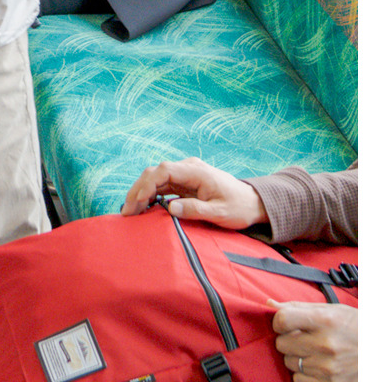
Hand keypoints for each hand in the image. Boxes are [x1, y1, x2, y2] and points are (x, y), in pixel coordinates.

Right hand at [120, 157, 267, 226]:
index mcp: (197, 171)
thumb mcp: (221, 213)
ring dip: (141, 193)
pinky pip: (161, 185)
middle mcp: (188, 168)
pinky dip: (149, 195)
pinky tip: (143, 208)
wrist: (253, 202)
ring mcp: (185, 174)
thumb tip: (170, 208)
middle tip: (127, 212)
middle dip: (137, 190)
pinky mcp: (184, 182)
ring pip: (155, 178)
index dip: (146, 185)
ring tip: (131, 212)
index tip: (137, 203)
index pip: (163, 171)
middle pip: (154, 173)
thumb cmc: (239, 208)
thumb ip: (196, 210)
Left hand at [270, 301, 357, 381]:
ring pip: (288, 362)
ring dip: (296, 357)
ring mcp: (328, 367)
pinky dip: (303, 374)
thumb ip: (297, 307)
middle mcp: (325, 344)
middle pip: (281, 344)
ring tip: (314, 352)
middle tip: (304, 339)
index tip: (287, 324)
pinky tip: (316, 366)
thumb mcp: (330, 310)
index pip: (282, 320)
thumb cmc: (355, 326)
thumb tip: (268, 304)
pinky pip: (298, 380)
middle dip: (288, 340)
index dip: (280, 322)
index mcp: (325, 321)